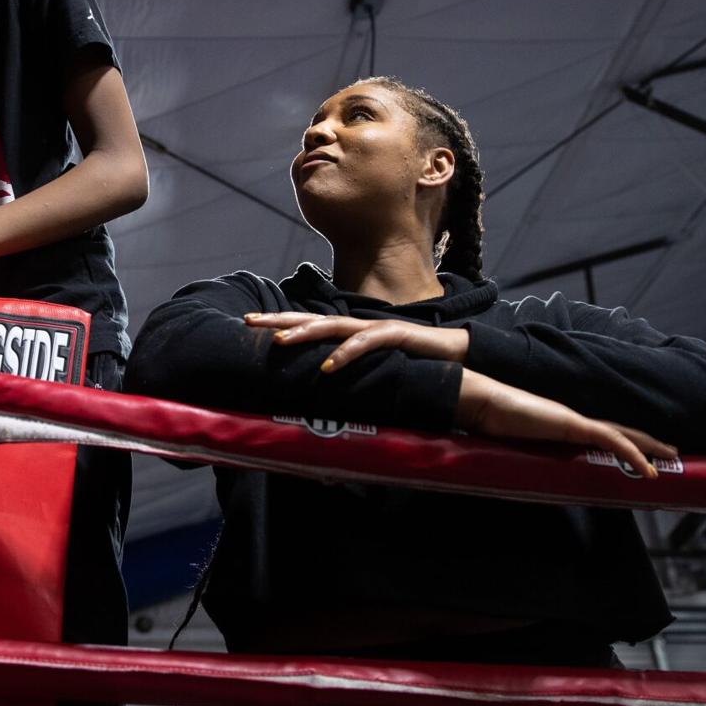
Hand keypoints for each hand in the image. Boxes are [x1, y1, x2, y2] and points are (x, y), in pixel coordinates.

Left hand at [245, 312, 467, 370]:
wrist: (456, 354)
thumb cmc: (412, 363)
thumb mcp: (372, 369)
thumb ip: (348, 374)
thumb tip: (319, 388)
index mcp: (349, 332)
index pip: (307, 323)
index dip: (279, 321)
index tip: (249, 322)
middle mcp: (357, 326)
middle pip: (310, 318)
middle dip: (278, 319)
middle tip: (248, 321)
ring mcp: (375, 328)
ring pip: (333, 326)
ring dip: (305, 332)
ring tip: (280, 341)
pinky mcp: (395, 335)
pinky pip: (366, 344)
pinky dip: (345, 354)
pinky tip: (328, 366)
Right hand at [456, 370, 676, 476]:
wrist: (482, 403)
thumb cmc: (491, 423)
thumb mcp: (513, 446)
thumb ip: (523, 457)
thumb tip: (516, 478)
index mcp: (562, 425)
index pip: (600, 434)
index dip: (623, 442)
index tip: (640, 455)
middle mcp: (573, 420)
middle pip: (619, 430)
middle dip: (647, 441)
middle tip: (670, 452)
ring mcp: (575, 421)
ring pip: (622, 434)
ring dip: (649, 446)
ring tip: (670, 456)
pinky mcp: (573, 425)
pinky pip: (611, 440)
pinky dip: (632, 453)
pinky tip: (649, 468)